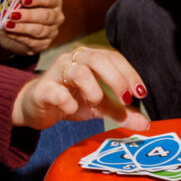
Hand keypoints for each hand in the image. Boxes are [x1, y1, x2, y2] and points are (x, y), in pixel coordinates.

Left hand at [0, 0, 64, 56]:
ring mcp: (52, 32)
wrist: (17, 31)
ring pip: (39, 30)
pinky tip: (10, 33)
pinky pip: (32, 42)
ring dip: (22, 27)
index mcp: (55, 2)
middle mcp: (57, 17)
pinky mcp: (44, 44)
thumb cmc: (21, 10)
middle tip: (13, 14)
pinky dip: (19, 37)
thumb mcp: (21, 2)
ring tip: (8, 25)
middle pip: (46, 16)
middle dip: (28, 15)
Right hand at [11, 46, 151, 132]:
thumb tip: (145, 124)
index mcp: (89, 58)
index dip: (129, 73)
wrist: (35, 107)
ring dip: (93, 90)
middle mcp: (73, 59)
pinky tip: (72, 109)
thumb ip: (120, 112)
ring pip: (78, 71)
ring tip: (96, 103)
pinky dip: (69, 103)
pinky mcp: (43, 89)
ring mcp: (56, 72)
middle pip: (97, 58)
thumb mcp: (98, 106)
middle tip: (126, 99)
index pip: (113, 57)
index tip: (140, 93)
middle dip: (116, 79)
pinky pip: (57, 92)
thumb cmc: (68, 100)